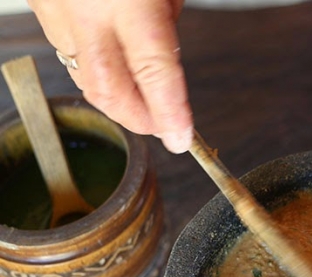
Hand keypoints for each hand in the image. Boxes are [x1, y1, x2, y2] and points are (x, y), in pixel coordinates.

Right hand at [28, 0, 192, 153]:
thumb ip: (167, 17)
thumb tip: (169, 54)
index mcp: (129, 3)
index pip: (155, 75)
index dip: (170, 114)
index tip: (181, 138)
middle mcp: (86, 11)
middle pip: (108, 92)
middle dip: (137, 119)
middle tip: (163, 125)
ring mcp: (56, 10)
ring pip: (82, 74)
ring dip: (115, 94)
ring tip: (141, 93)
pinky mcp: (40, 6)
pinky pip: (65, 48)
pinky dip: (89, 63)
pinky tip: (109, 57)